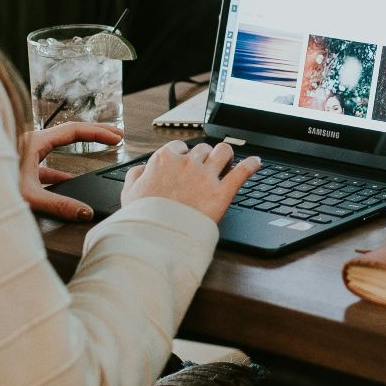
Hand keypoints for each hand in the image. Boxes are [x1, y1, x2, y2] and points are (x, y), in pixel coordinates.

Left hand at [21, 122, 123, 220]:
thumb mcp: (30, 197)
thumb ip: (59, 205)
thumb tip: (86, 212)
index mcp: (34, 142)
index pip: (74, 130)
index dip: (98, 133)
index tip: (117, 138)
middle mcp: (31, 143)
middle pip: (70, 132)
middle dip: (96, 132)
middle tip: (117, 134)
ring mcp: (26, 153)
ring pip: (59, 144)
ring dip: (81, 146)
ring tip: (99, 149)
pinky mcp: (22, 166)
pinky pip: (48, 161)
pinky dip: (62, 167)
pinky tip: (68, 180)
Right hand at [120, 139, 260, 223]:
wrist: (156, 238)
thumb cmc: (142, 217)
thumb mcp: (129, 193)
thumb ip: (135, 176)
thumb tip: (142, 169)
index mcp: (164, 160)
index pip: (179, 147)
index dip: (184, 155)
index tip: (185, 163)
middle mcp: (187, 163)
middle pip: (203, 149)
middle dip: (205, 157)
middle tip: (206, 168)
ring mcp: (206, 176)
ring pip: (223, 151)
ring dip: (226, 155)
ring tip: (228, 162)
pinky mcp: (222, 192)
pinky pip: (243, 171)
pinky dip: (252, 164)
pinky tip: (256, 162)